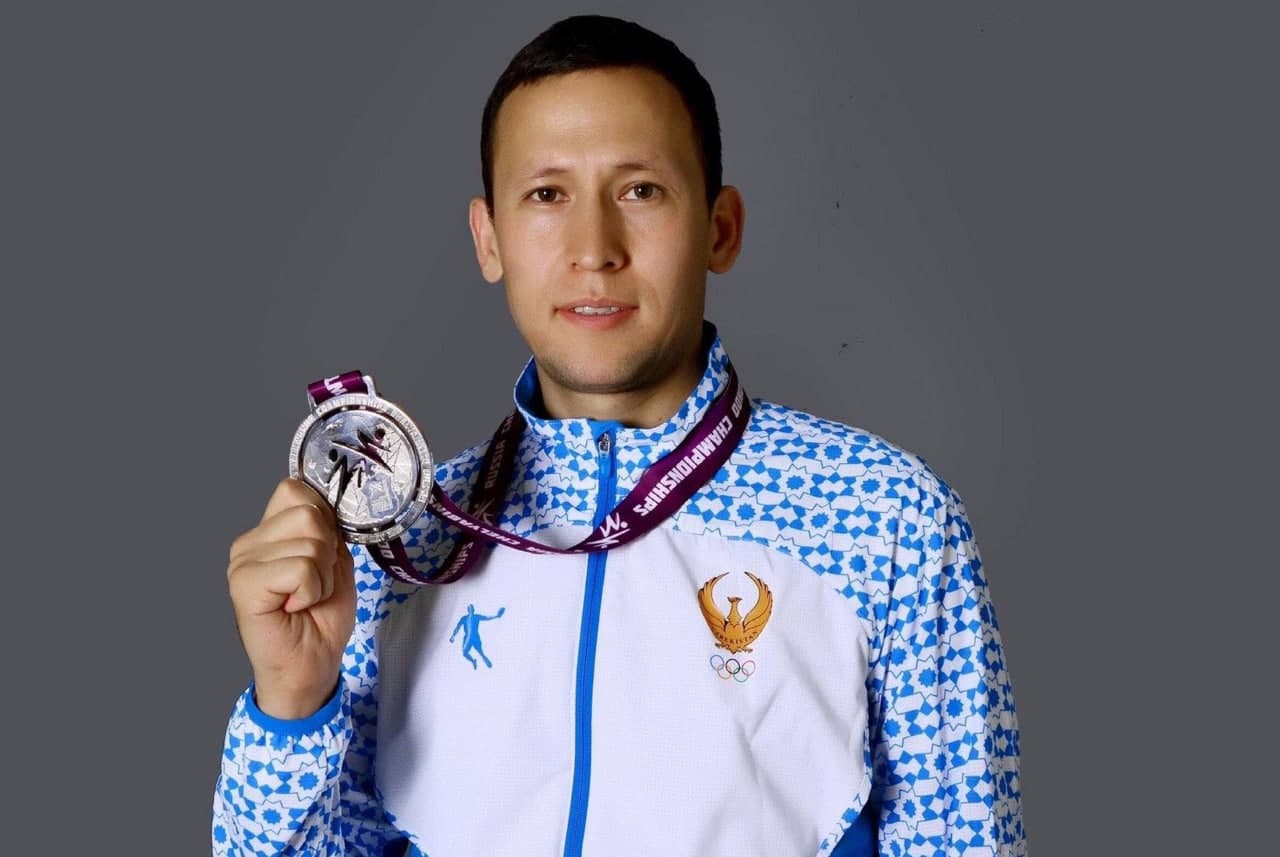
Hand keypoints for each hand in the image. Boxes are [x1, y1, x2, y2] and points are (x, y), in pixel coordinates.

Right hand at [226, 477, 356, 718]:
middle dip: (329, 551)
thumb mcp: (335, 562)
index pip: (296, 489)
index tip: (324, 556)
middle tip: (315, 584)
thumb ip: (327, 530)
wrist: (312, 666)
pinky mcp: (244, 585)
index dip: (325, 520)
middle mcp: (249, 543)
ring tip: (307, 598)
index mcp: (267, 532)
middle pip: (309, 512)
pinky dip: (313, 590)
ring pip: (310, 541)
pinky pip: (300, 568)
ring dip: (323, 576)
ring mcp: (242, 563)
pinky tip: (297, 607)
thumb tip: (328, 502)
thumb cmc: (321, 618)